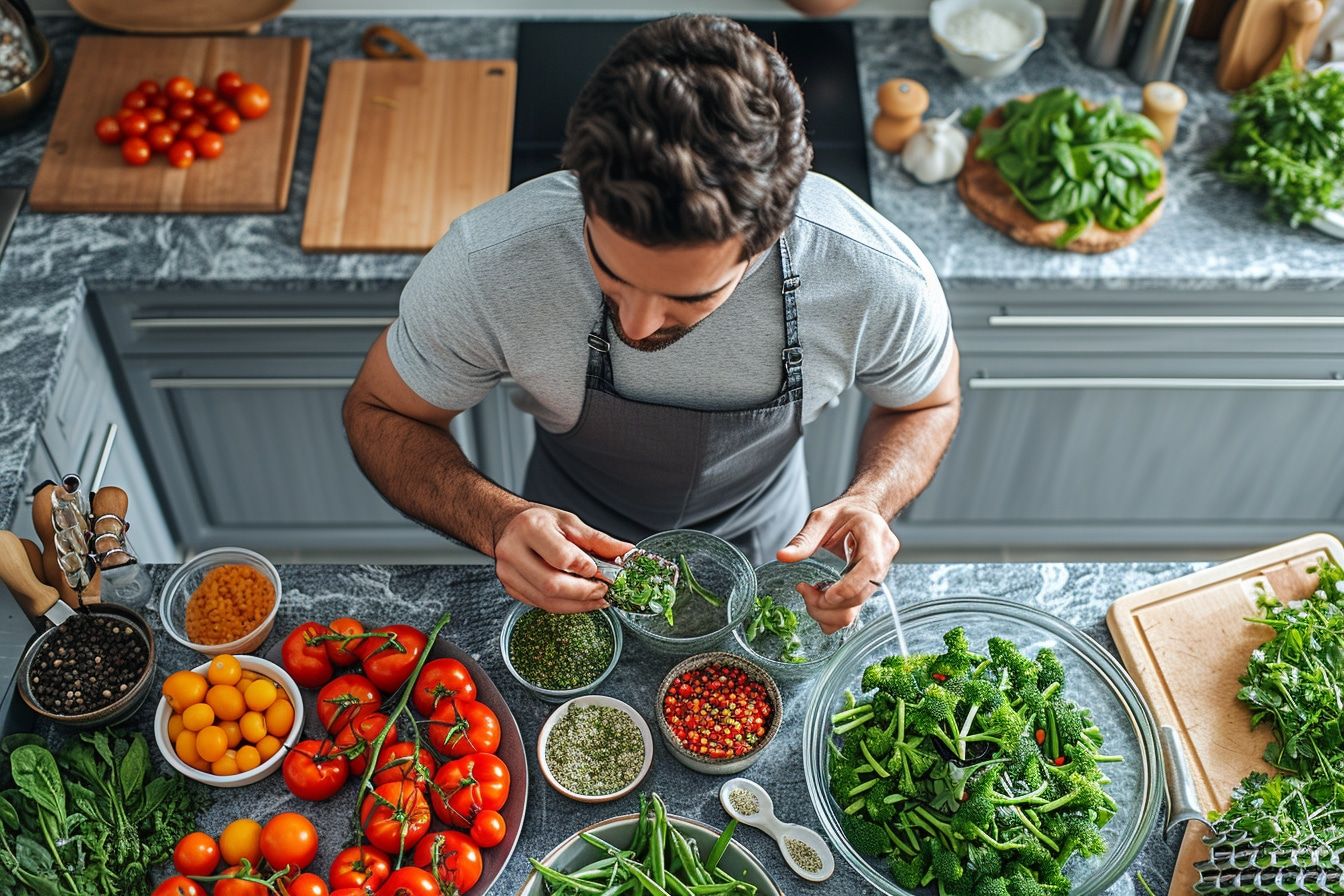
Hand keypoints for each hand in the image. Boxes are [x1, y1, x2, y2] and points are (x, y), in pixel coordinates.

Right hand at [492, 505, 635, 612]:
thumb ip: (598, 540)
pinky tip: (579, 600)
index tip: (603, 571)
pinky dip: (565, 606)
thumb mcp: (570, 522)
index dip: (586, 568)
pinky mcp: (510, 588)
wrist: (509, 525)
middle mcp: (513, 551)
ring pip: (546, 600)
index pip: (561, 557)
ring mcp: (508, 573)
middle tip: (603, 591)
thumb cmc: (540, 522)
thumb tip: (626, 552)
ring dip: (577, 604)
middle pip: (552, 584)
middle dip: (584, 592)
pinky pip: (541, 605)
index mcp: (530, 528)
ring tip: (596, 598)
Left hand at [776, 496, 899, 633]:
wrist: (862, 514)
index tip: (823, 594)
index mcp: (875, 535)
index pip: (870, 568)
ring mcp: (880, 575)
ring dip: (829, 611)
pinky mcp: (869, 587)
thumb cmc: (844, 514)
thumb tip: (783, 556)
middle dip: (830, 603)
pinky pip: (854, 610)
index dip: (847, 587)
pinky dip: (833, 613)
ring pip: (858, 606)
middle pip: (862, 593)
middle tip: (806, 592)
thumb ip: (804, 538)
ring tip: (810, 595)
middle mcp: (883, 557)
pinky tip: (820, 599)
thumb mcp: (822, 518)